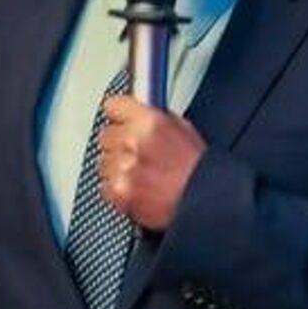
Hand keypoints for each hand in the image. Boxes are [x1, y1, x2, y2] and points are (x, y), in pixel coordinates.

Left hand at [99, 97, 205, 232]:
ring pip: (103, 162)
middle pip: (105, 136)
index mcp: (149, 122)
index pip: (113, 106)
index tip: (121, 121)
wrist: (203, 202)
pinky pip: (104, 186)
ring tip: (141, 175)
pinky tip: (138, 189)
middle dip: (119, 144)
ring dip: (117, 168)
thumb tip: (136, 113)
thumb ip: (153, 119)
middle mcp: (133, 142)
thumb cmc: (198, 169)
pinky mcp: (119, 191)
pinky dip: (117, 189)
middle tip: (138, 154)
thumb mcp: (182, 129)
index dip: (119, 116)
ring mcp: (123, 168)